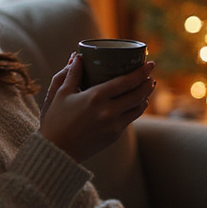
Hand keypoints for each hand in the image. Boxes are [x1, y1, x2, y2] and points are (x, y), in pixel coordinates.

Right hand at [39, 53, 155, 163]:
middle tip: (150, 74)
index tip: (150, 64)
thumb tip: (78, 56)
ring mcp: (113, 125)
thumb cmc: (56, 120)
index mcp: (95, 97)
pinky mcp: (114, 136)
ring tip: (147, 87)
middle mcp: (108, 111)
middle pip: (138, 94)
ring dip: (145, 96)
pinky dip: (136, 109)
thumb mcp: (61, 93)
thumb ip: (72, 73)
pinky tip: (136, 103)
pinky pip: (130, 119)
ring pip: (138, 108)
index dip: (141, 72)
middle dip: (147, 82)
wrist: (57, 151)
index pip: (126, 81)